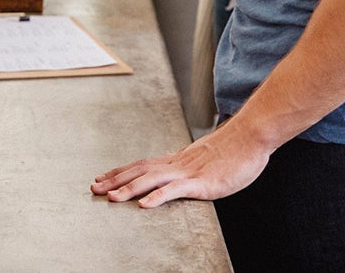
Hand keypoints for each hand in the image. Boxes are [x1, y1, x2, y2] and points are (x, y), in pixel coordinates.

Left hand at [90, 122, 271, 207]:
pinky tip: (144, 205)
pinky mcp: (201, 183)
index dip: (120, 172)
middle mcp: (176, 164)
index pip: (141, 165)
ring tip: (111, 198)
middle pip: (139, 171)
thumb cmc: (232, 150)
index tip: (102, 177)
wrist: (250, 138)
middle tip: (94, 188)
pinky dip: (157, 197)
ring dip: (129, 189)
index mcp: (176, 160)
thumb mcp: (204, 159)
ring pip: (151, 180)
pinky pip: (175, 191)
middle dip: (115, 180)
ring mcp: (187, 172)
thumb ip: (188, 166)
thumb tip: (174, 169)